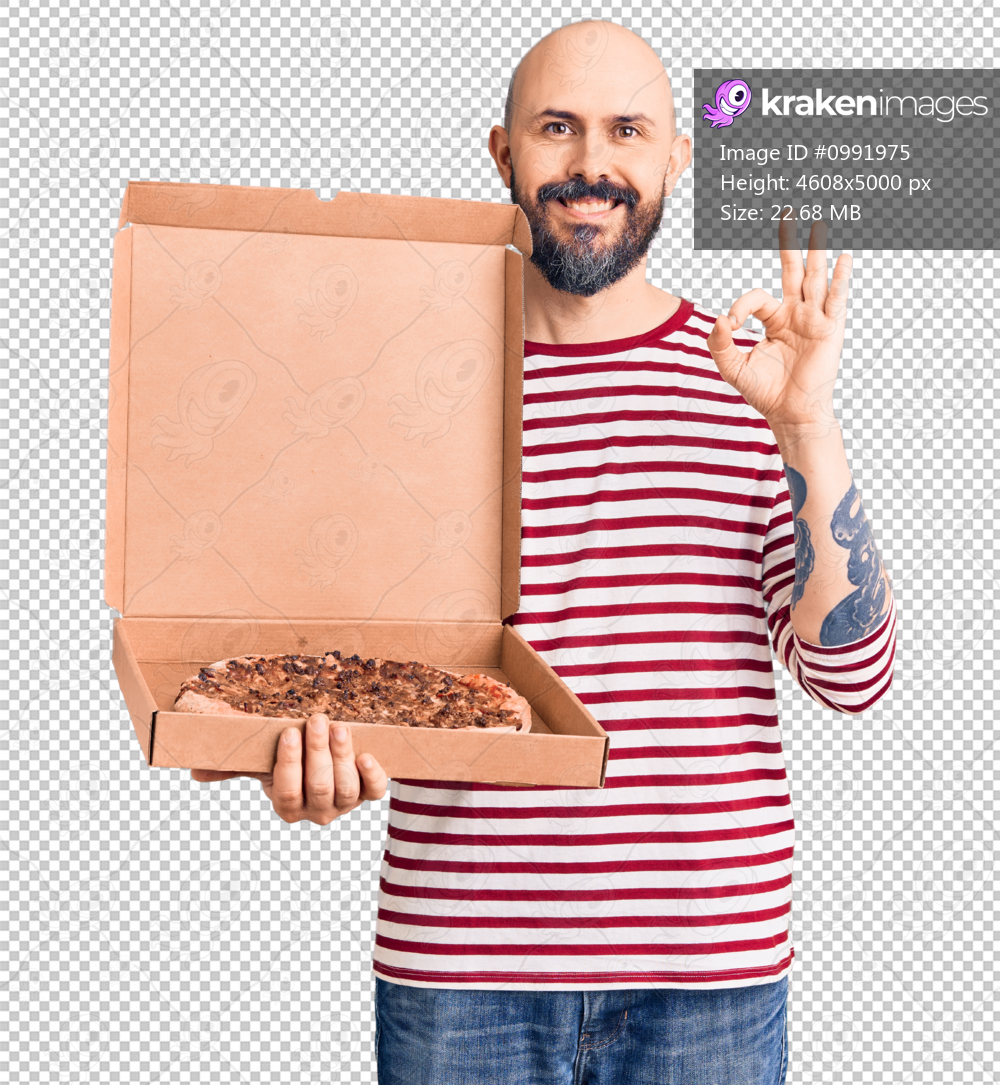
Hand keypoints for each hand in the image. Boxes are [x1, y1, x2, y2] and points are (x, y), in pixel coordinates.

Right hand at [190, 713, 387, 824]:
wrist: (330, 764)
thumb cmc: (290, 763)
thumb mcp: (261, 764)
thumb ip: (233, 767)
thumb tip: (195, 771)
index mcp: (287, 805)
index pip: (287, 791)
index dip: (289, 764)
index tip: (289, 733)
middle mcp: (317, 811)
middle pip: (319, 787)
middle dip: (317, 752)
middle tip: (316, 720)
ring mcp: (345, 804)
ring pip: (346, 787)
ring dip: (342, 755)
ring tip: (338, 728)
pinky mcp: (368, 793)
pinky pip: (375, 790)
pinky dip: (372, 774)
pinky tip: (366, 755)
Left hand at [706, 218, 851, 429]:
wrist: (791, 414)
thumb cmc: (765, 392)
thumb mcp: (733, 367)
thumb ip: (720, 345)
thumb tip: (717, 320)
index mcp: (774, 319)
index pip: (756, 297)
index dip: (740, 307)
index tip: (731, 326)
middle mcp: (796, 313)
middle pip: (792, 270)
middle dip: (789, 242)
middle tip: (788, 211)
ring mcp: (815, 319)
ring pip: (814, 278)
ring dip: (816, 251)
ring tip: (819, 223)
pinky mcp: (830, 329)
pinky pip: (836, 299)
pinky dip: (840, 278)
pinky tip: (842, 258)